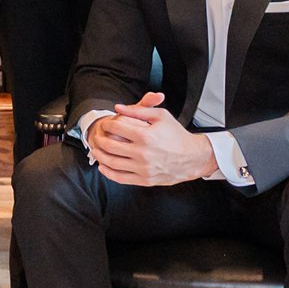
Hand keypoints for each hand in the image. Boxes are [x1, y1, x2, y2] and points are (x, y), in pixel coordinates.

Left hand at [87, 92, 218, 186]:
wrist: (192, 157)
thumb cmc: (176, 135)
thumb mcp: (161, 116)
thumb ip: (138, 110)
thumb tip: (118, 107)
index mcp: (146, 135)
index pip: (116, 128)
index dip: (106, 124)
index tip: (105, 123)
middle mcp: (142, 153)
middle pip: (110, 146)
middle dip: (99, 140)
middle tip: (97, 136)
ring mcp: (143, 168)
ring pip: (112, 163)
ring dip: (100, 155)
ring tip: (96, 150)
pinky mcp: (144, 180)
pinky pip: (120, 178)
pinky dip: (108, 172)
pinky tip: (103, 166)